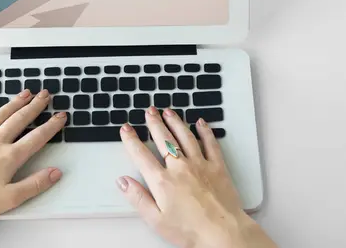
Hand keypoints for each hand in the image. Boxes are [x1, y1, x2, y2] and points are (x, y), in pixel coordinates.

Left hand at [0, 89, 65, 247]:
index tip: (60, 117)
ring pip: (0, 115)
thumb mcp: (10, 199)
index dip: (51, 126)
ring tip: (25, 93)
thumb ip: (35, 184)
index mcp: (9, 157)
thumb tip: (54, 173)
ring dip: (15, 102)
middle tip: (45, 95)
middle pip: (20, 119)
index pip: (36, 137)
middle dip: (35, 106)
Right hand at [117, 107, 275, 247]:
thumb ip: (137, 198)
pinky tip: (200, 123)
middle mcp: (180, 167)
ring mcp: (200, 164)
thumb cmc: (190, 230)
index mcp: (162, 181)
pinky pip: (210, 143)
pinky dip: (205, 131)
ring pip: (185, 136)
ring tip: (168, 111)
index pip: (141, 155)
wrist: (223, 233)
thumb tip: (122, 181)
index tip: (126, 129)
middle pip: (163, 139)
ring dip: (175, 121)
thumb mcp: (156, 220)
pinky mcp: (217, 167)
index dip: (131, 140)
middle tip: (149, 111)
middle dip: (154, 123)